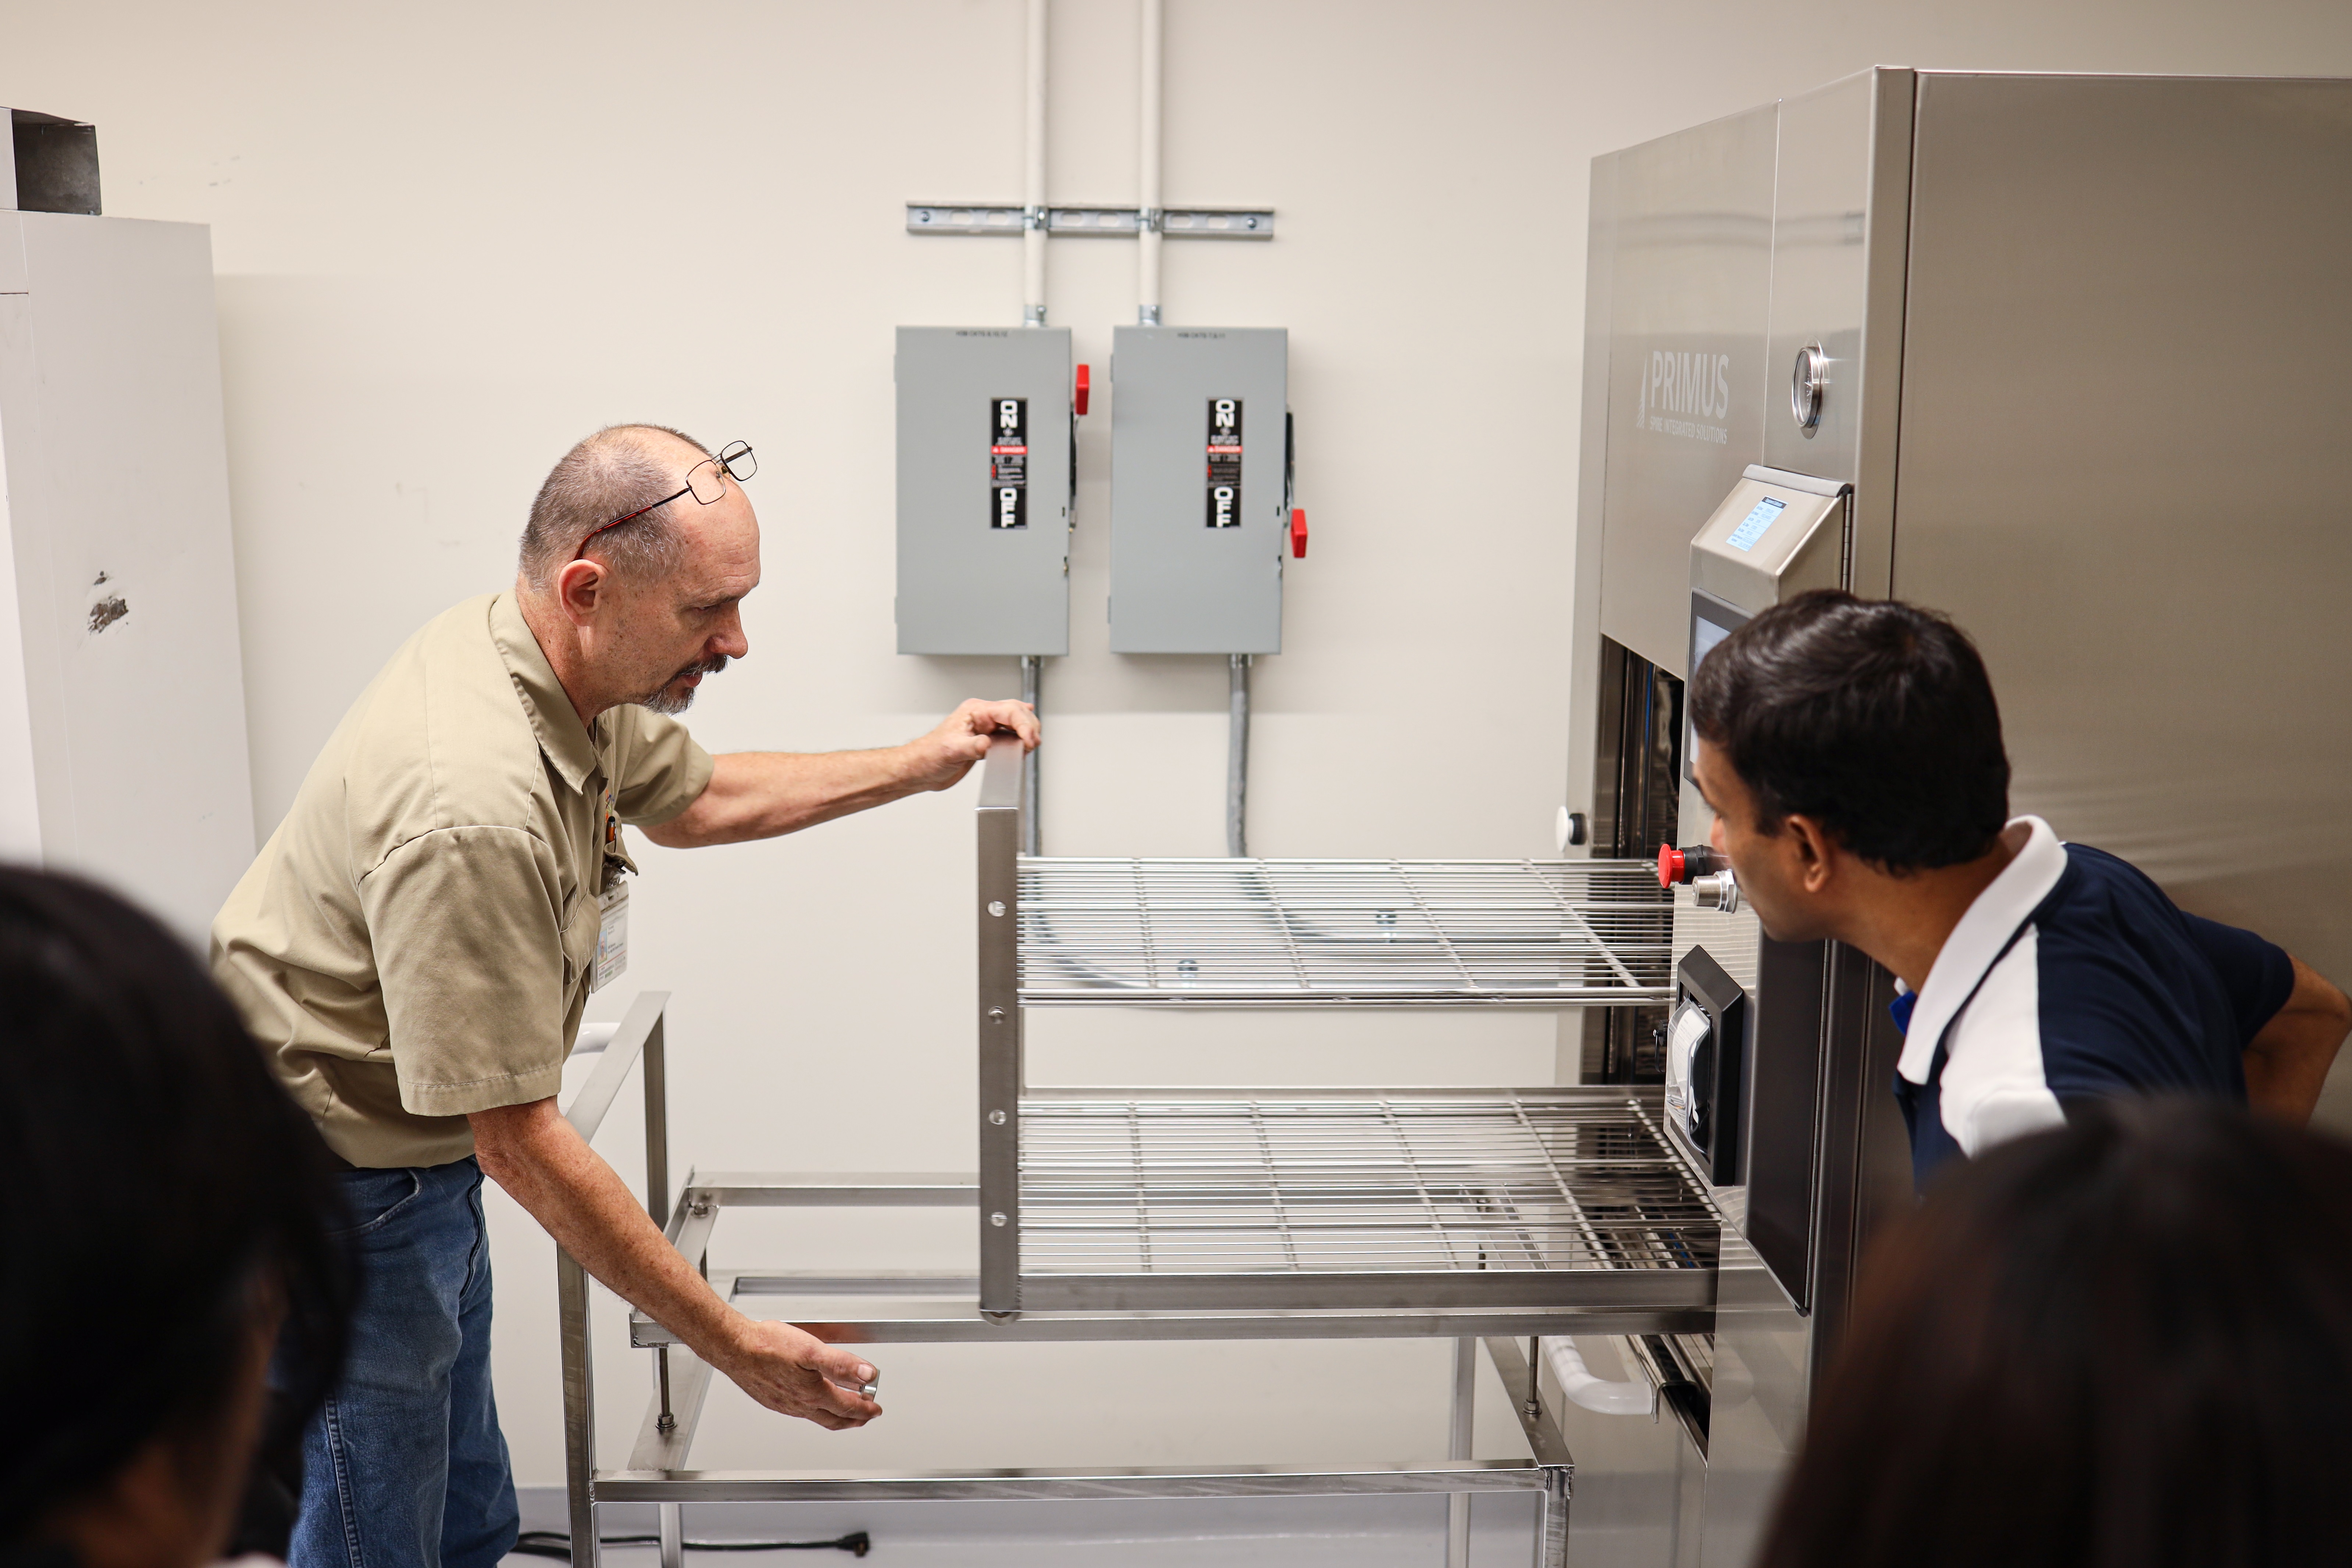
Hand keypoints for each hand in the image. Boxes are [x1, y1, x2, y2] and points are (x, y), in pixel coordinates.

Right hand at [710, 1317, 881, 1429]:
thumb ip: (842, 1364)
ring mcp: (784, 1404)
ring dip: (835, 1416)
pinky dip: (815, 1410)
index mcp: (812, 1393)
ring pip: (817, 1416)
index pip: (847, 1407)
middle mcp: (799, 1403)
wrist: (733, 1347)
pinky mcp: (772, 1399)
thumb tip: (867, 1375)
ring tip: (844, 1412)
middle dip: (854, 1419)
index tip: (876, 1409)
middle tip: (866, 1416)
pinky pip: (799, 1411)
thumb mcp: (812, 1350)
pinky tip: (812, 1400)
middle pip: (834, 1419)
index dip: (866, 1409)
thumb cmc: (768, 1346)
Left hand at [902, 698, 1040, 791]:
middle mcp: (981, 717)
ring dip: (1026, 731)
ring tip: (1031, 744)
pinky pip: (1008, 735)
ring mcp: (984, 728)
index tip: (1029, 740)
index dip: (1023, 724)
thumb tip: (988, 744)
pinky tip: (1024, 742)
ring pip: (1014, 722)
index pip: (1008, 711)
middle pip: (1016, 712)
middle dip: (1029, 725)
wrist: (920, 769)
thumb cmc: (929, 755)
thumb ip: (973, 746)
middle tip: (1033, 742)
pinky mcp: (985, 742)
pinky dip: (1019, 738)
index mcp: (974, 711)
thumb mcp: (951, 750)